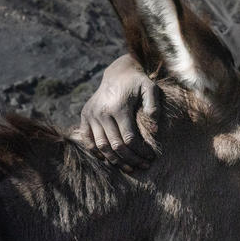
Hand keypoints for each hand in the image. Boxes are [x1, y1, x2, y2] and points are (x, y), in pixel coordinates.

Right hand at [76, 55, 160, 172]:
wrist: (118, 73)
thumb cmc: (138, 82)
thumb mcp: (150, 88)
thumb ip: (154, 107)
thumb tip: (155, 130)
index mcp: (118, 108)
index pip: (129, 139)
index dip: (140, 152)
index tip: (151, 158)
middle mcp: (102, 113)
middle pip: (115, 146)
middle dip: (131, 159)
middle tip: (143, 166)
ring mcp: (91, 115)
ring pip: (101, 147)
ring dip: (115, 160)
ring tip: (129, 167)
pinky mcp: (85, 116)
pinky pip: (88, 140)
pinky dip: (96, 152)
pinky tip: (109, 159)